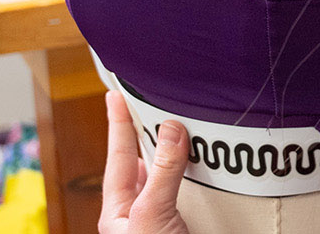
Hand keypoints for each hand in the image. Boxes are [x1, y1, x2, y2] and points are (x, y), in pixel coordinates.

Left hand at [100, 91, 191, 233]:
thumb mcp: (150, 213)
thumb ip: (162, 174)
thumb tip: (170, 131)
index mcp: (118, 211)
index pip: (118, 157)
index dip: (118, 124)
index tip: (115, 97)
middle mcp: (137, 213)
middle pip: (142, 164)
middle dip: (149, 137)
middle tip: (153, 108)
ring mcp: (161, 220)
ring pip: (166, 178)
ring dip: (176, 158)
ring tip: (182, 134)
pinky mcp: (187, 225)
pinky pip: (190, 193)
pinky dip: (197, 177)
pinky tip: (204, 171)